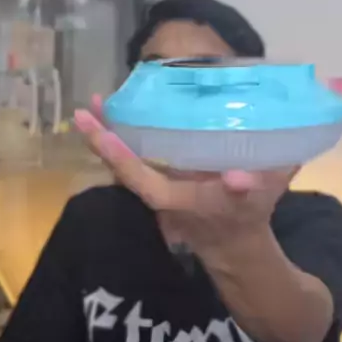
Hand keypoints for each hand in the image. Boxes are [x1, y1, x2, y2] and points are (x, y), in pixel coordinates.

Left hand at [74, 100, 294, 254]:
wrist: (237, 240)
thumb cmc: (245, 216)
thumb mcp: (252, 202)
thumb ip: (246, 190)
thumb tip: (237, 178)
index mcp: (170, 195)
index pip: (132, 173)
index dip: (113, 151)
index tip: (92, 126)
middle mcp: (157, 188)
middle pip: (121, 163)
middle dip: (104, 135)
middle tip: (89, 105)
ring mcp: (159, 181)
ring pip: (129, 156)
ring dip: (115, 130)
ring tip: (102, 101)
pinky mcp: (166, 173)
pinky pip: (142, 152)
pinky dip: (134, 131)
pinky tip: (134, 109)